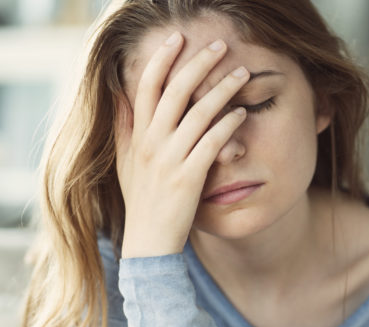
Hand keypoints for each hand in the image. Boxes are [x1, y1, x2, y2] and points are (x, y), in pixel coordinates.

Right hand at [115, 32, 249, 257]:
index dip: (161, 59)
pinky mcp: (189, 178)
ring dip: (222, 90)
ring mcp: (171, 160)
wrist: (149, 241)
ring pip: (199, 114)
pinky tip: (242, 113)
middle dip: (198, 64)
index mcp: (137, 136)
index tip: (177, 38)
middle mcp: (152, 143)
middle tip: (220, 45)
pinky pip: (212, 143)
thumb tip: (123, 96)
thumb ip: (124, 128)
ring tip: (241, 73)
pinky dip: (228, 125)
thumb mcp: (125, 163)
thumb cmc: (141, 200)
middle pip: (175, 92)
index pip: (147, 87)